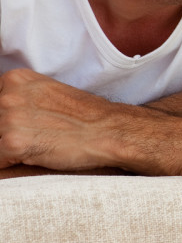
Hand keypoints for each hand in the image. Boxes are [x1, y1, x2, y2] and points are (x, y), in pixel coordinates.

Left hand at [0, 69, 122, 170]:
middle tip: (35, 136)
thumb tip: (5, 115)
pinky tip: (32, 158)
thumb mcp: (47, 92)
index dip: (5, 119)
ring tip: (35, 147)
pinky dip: (9, 164)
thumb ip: (20, 98)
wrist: (110, 131)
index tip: (22, 125)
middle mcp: (8, 95)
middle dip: (5, 134)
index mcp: (16, 79)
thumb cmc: (84, 116)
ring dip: (7, 149)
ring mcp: (10, 118)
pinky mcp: (14, 142)